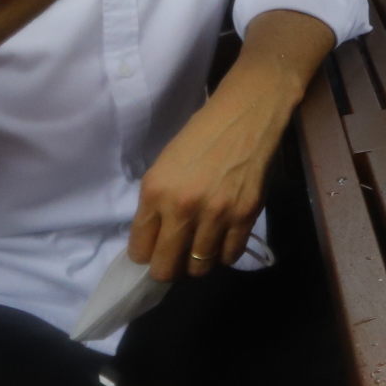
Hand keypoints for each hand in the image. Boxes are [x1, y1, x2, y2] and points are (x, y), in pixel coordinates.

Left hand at [130, 11, 334, 278]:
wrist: (244, 115)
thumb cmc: (199, 137)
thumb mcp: (164, 167)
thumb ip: (156, 206)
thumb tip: (154, 243)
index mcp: (155, 192)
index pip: (139, 249)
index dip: (144, 256)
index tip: (152, 252)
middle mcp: (183, 207)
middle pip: (166, 268)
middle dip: (166, 270)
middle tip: (174, 259)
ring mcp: (216, 214)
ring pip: (199, 268)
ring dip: (197, 263)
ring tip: (200, 248)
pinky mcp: (245, 215)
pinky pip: (230, 256)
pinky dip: (223, 254)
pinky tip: (221, 240)